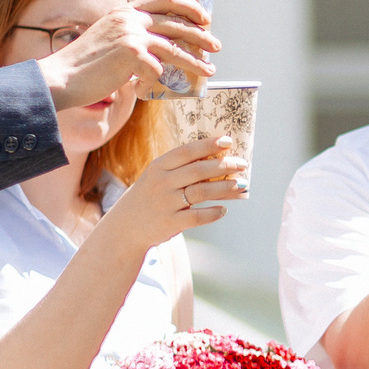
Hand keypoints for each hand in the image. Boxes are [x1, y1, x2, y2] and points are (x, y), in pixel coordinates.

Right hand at [43, 0, 218, 109]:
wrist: (60, 79)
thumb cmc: (85, 66)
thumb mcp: (110, 41)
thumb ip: (133, 38)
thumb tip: (166, 48)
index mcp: (125, 11)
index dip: (190, 6)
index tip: (205, 19)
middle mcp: (130, 19)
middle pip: (177, 23)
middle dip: (201, 35)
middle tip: (215, 46)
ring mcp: (131, 35)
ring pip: (175, 49)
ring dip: (195, 61)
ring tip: (209, 70)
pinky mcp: (131, 56)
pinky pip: (157, 71)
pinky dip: (157, 82)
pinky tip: (150, 88)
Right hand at [100, 138, 245, 247]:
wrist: (126, 227)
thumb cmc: (150, 197)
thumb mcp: (158, 177)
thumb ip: (181, 169)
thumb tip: (219, 160)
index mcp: (158, 167)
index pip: (186, 152)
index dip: (208, 145)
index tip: (227, 140)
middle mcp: (161, 183)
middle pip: (198, 170)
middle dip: (224, 165)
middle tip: (242, 164)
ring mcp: (166, 203)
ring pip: (201, 192)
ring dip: (225, 188)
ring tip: (241, 185)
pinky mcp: (170, 223)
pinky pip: (197, 217)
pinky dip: (213, 213)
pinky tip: (223, 210)